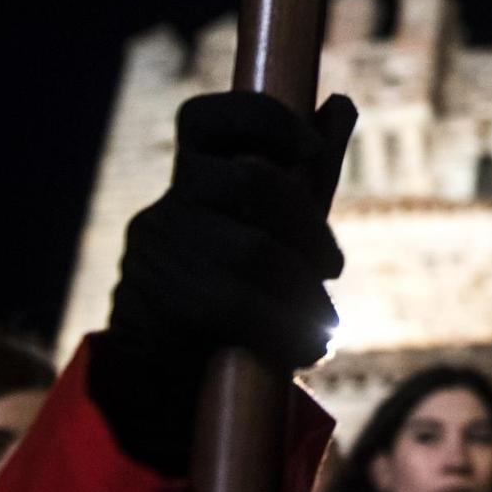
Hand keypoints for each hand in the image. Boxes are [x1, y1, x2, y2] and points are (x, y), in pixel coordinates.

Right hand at [89, 91, 355, 472]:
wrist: (171, 389)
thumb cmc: (236, 296)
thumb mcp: (277, 229)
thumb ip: (306, 171)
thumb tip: (339, 102)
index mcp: (192, 179)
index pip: (206, 119)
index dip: (261, 118)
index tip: (311, 145)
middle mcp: (165, 208)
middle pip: (248, 181)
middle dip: (306, 223)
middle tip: (333, 266)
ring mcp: (153, 256)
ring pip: (249, 250)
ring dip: (304, 291)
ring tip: (325, 323)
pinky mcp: (152, 307)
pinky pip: (235, 306)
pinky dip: (286, 329)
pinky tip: (307, 349)